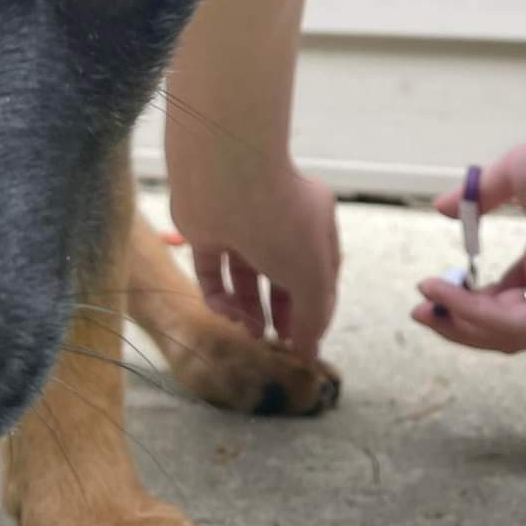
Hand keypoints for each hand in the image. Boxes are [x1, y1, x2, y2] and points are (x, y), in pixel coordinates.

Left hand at [169, 157, 339, 360]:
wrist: (225, 176)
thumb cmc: (279, 218)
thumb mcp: (311, 273)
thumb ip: (313, 313)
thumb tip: (309, 349)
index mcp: (313, 223)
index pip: (318, 272)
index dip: (315, 308)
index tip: (307, 343)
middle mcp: (277, 222)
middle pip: (281, 276)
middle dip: (282, 311)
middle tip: (278, 341)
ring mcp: (240, 226)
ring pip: (245, 277)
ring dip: (250, 308)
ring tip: (253, 332)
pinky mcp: (206, 232)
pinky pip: (212, 272)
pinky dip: (219, 296)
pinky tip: (228, 313)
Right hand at [412, 122, 525, 353]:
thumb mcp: (515, 175)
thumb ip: (478, 197)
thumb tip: (442, 208)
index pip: (506, 293)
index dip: (467, 294)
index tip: (431, 283)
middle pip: (501, 322)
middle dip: (457, 318)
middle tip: (421, 307)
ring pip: (505, 333)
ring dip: (461, 324)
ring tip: (425, 307)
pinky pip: (514, 325)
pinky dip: (475, 314)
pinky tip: (448, 294)